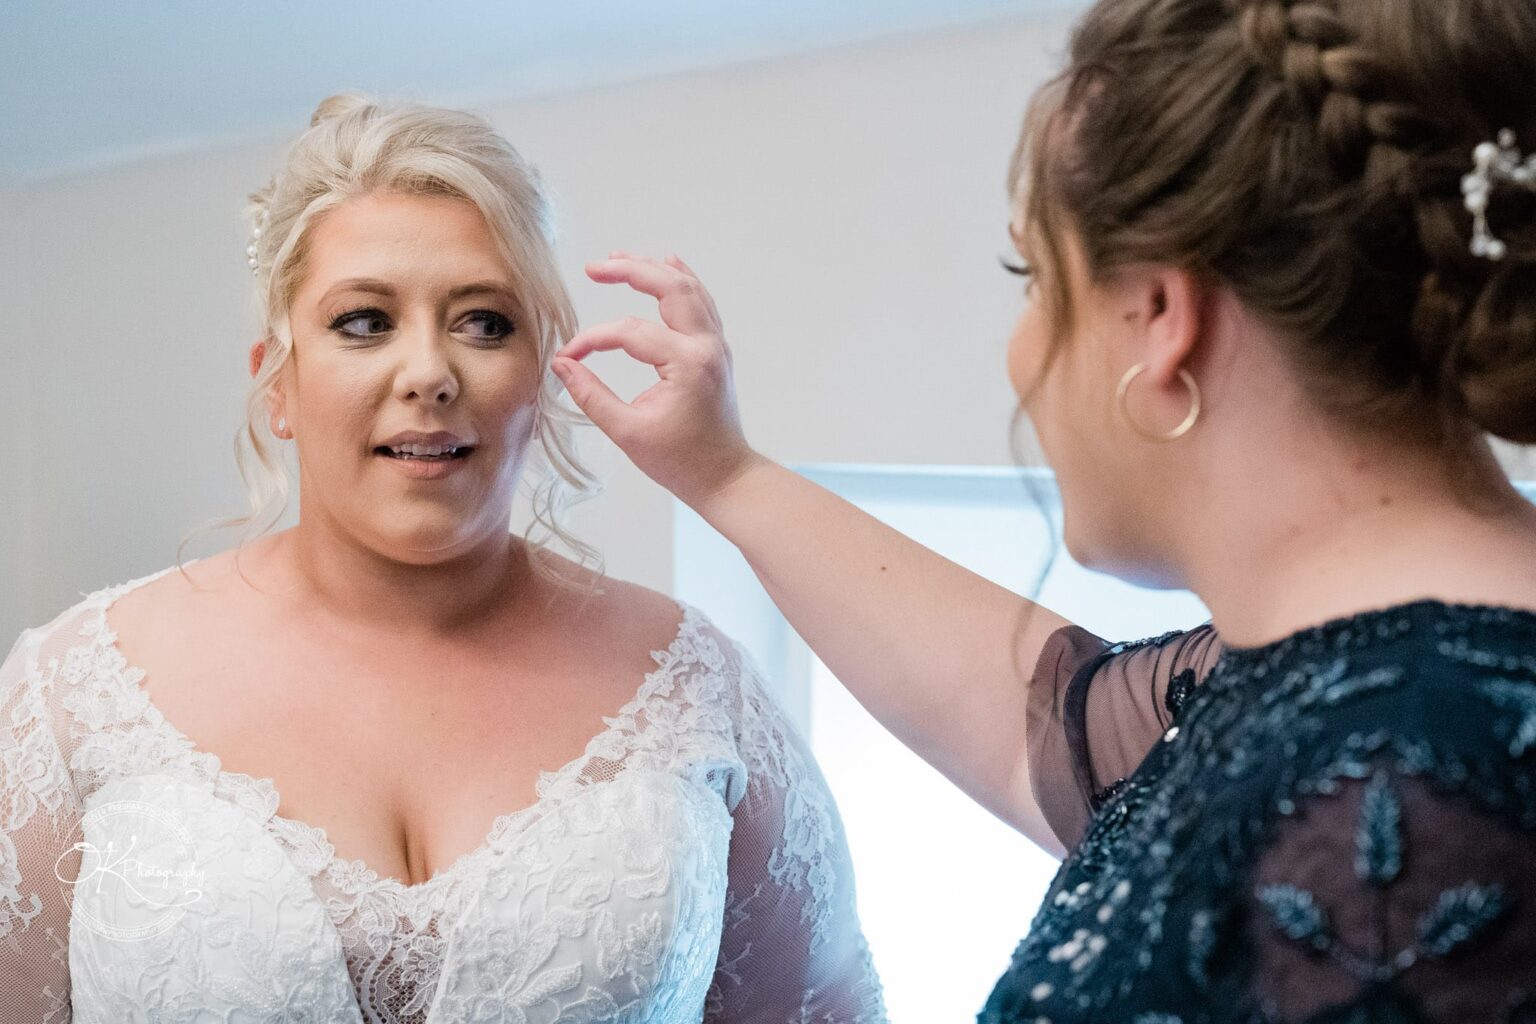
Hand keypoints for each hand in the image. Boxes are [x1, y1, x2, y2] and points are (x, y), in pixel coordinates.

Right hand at [553, 252, 762, 512]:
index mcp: (687, 365)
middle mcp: (706, 346)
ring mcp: (716, 345)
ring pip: (689, 288)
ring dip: (655, 269)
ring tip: (620, 258)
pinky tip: (667, 264)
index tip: (568, 356)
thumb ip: (592, 396)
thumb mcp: (628, 433)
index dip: (593, 339)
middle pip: (670, 286)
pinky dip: (682, 281)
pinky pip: (701, 302)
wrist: (724, 475)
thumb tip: (562, 364)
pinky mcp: (716, 350)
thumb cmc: (680, 461)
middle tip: (594, 267)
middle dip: (630, 270)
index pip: (630, 332)